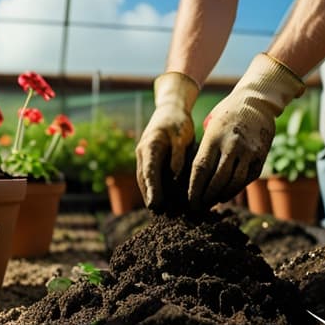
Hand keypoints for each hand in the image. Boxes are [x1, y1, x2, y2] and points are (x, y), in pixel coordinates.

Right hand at [136, 72, 199, 210]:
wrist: (169, 110)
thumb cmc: (177, 122)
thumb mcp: (181, 135)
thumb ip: (178, 154)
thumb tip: (175, 174)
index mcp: (150, 147)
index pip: (149, 172)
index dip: (152, 189)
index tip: (156, 204)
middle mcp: (143, 154)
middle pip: (143, 179)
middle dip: (150, 197)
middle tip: (158, 214)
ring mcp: (144, 157)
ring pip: (144, 180)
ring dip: (150, 195)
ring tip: (159, 212)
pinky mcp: (149, 160)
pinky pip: (149, 176)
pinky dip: (154, 188)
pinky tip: (162, 200)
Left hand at [189, 53, 304, 208]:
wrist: (256, 102)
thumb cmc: (226, 115)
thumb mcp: (210, 126)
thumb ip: (205, 149)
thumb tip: (195, 177)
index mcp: (214, 137)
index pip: (201, 169)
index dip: (194, 189)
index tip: (189, 202)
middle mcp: (232, 145)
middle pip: (217, 180)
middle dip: (206, 197)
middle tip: (199, 207)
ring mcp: (248, 151)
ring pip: (234, 183)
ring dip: (221, 196)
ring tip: (212, 202)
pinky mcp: (261, 156)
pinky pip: (247, 179)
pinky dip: (236, 189)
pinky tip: (226, 194)